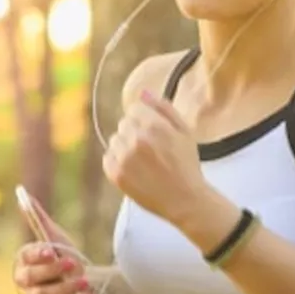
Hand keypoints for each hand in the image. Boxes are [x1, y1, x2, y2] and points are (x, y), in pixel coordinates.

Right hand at [11, 192, 93, 293]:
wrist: (83, 279)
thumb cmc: (63, 255)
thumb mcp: (54, 236)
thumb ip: (38, 218)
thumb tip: (22, 194)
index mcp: (24, 262)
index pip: (25, 259)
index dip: (37, 255)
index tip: (51, 250)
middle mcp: (26, 283)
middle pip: (31, 279)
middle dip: (51, 271)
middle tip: (72, 264)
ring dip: (65, 288)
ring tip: (85, 281)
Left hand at [103, 89, 208, 223]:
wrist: (184, 200)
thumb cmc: (186, 165)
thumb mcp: (184, 131)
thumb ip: (163, 108)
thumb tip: (142, 93)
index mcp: (154, 125)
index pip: (134, 109)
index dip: (144, 121)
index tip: (153, 134)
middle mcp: (137, 139)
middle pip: (124, 124)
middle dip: (135, 133)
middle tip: (151, 151)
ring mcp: (124, 157)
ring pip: (115, 140)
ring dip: (125, 147)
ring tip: (143, 162)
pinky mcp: (116, 174)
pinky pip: (108, 158)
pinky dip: (117, 162)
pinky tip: (135, 171)